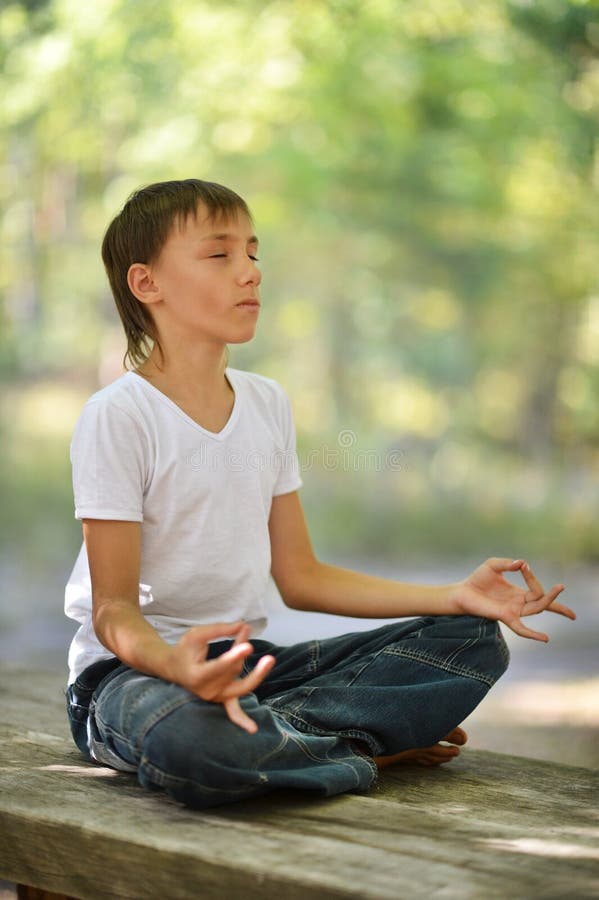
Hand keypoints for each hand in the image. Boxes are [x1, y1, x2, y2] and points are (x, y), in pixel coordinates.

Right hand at [166, 621, 274, 732]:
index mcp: (196, 675)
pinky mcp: (221, 699)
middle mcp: (205, 691)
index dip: (233, 657)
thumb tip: (243, 626)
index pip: (218, 667)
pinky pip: (232, 710)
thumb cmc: (184, 650)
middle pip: (232, 672)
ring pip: (239, 683)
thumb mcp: (196, 635)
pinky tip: (252, 730)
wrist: (173, 668)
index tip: (248, 646)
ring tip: (269, 660)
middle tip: (262, 652)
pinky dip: (241, 719)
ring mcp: (214, 697)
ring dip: (256, 673)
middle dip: (244, 658)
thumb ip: (218, 630)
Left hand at [449, 558, 575, 641]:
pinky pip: (521, 629)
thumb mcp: (493, 565)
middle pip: (543, 602)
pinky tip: (545, 638)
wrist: (462, 591)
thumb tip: (522, 563)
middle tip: (562, 586)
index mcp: (518, 594)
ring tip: (559, 589)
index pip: (535, 588)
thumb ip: (507, 563)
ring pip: (536, 609)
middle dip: (555, 599)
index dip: (533, 577)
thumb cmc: (477, 579)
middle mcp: (518, 604)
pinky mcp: (504, 616)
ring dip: (548, 601)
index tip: (524, 566)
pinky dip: (533, 634)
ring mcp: (513, 611)